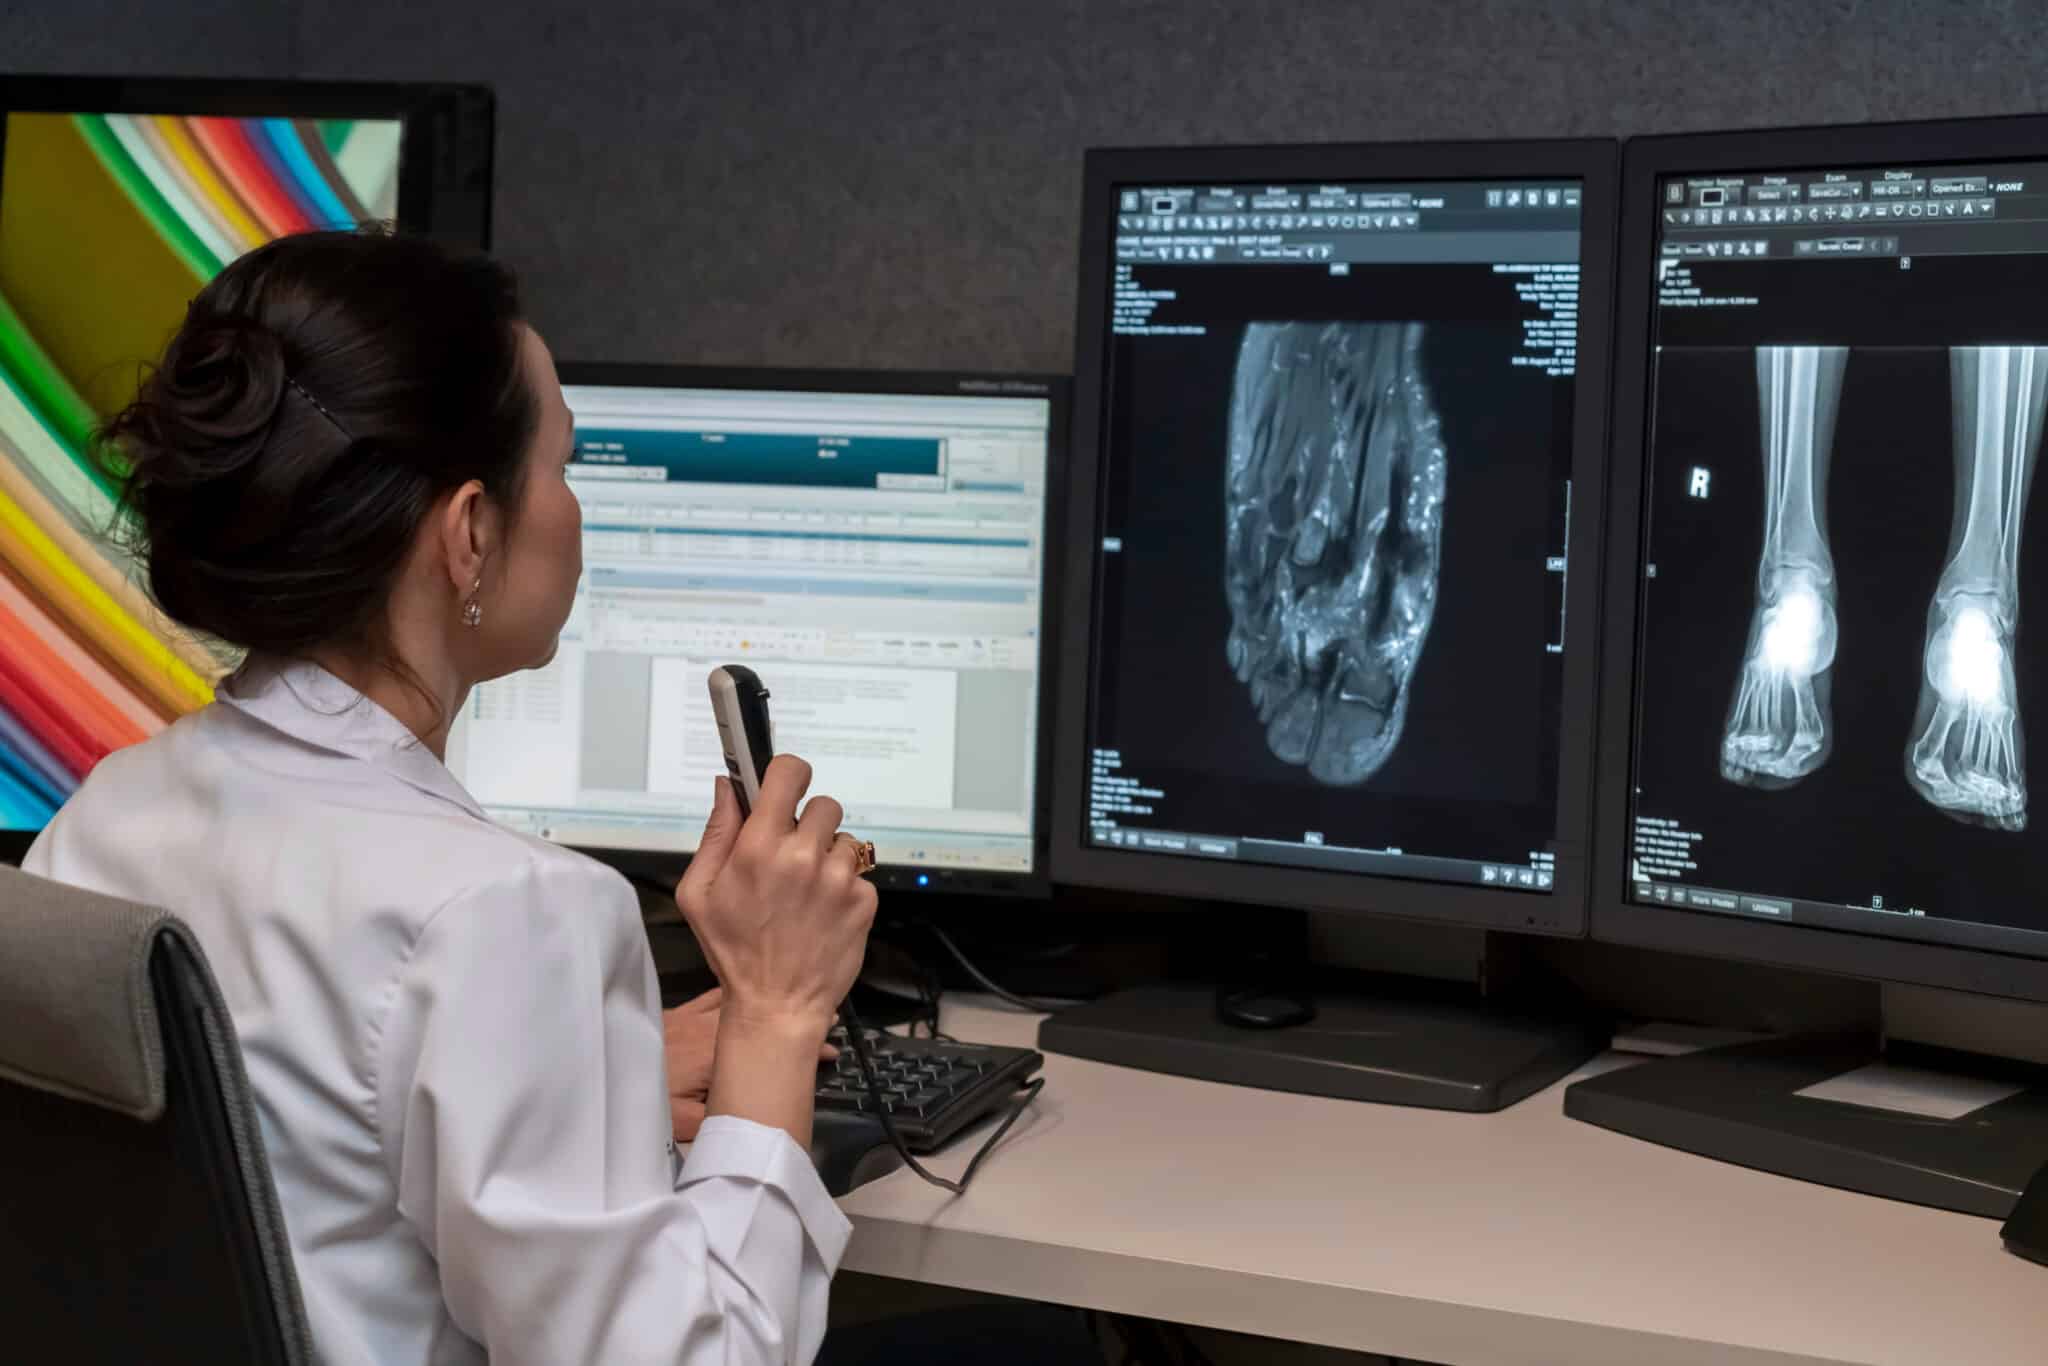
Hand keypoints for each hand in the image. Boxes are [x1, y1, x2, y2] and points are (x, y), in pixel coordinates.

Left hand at [663, 985, 838, 1142]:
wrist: (601, 1069)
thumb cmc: (647, 1097)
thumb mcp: (684, 1121)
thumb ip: (722, 1116)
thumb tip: (760, 1112)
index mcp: (719, 1051)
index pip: (770, 1046)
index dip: (802, 1048)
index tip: (830, 1051)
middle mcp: (711, 1026)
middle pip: (762, 1016)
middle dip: (795, 1019)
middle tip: (827, 1022)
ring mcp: (693, 1014)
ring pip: (744, 1000)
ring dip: (772, 1001)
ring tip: (798, 1002)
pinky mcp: (677, 1011)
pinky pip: (717, 993)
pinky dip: (741, 988)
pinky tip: (751, 987)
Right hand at [676, 756, 877, 1034]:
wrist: (777, 1005)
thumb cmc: (734, 951)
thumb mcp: (699, 892)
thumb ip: (716, 832)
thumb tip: (727, 787)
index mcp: (758, 848)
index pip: (789, 773)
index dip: (787, 775)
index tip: (784, 787)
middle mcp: (802, 857)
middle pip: (823, 804)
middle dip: (809, 824)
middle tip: (793, 854)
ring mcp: (838, 879)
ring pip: (844, 839)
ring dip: (829, 856)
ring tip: (808, 890)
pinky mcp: (863, 900)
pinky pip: (859, 873)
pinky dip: (845, 887)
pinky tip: (823, 911)